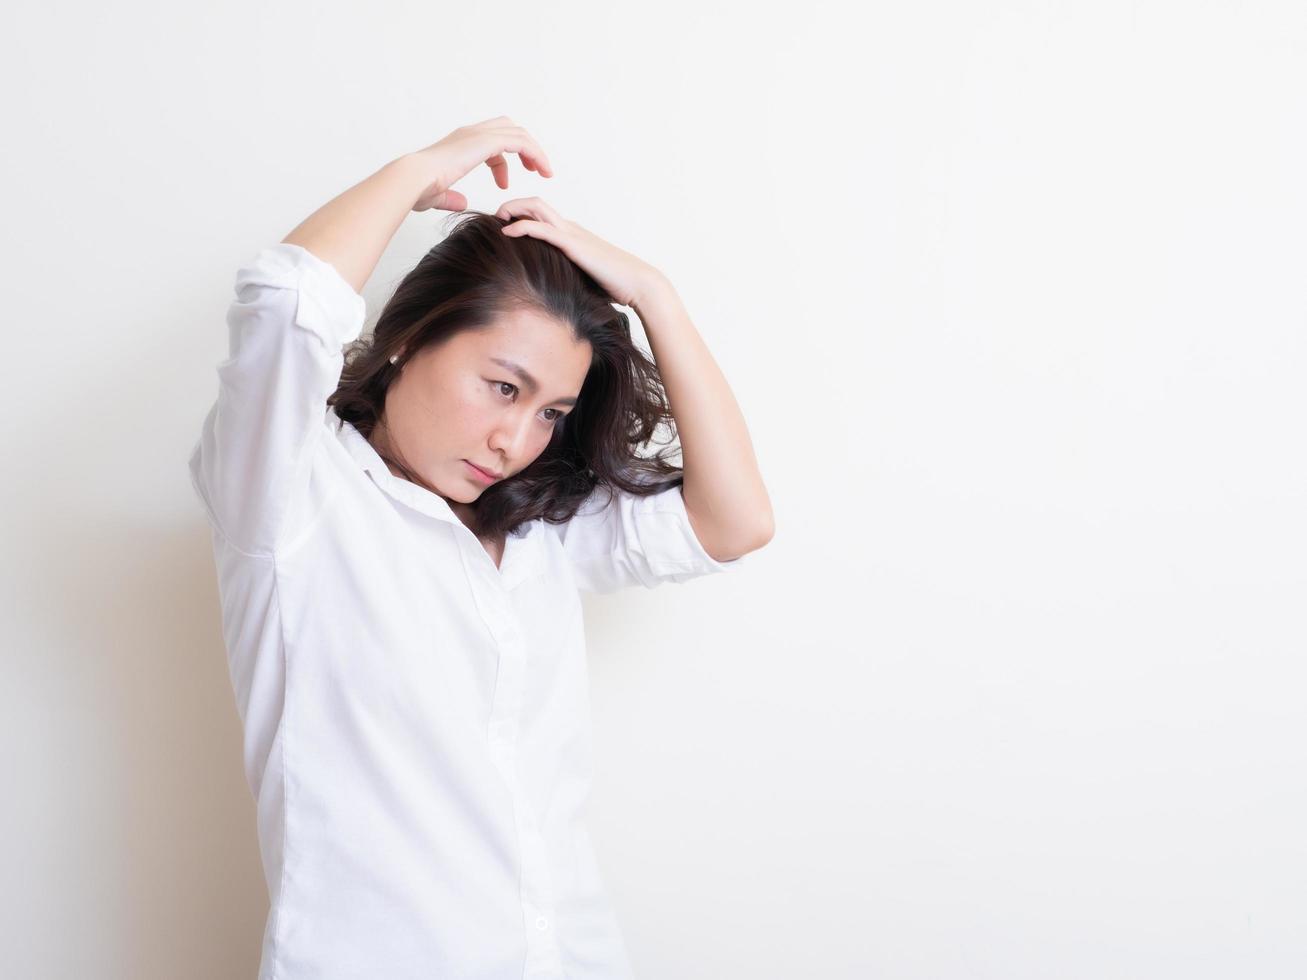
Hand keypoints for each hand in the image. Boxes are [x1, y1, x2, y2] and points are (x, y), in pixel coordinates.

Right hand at [408, 116, 553, 212]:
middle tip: (534, 170)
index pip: (489, 141)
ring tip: (544, 173)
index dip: (501, 162)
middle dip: (523, 148)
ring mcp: (477, 134)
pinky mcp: (486, 141)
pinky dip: (535, 154)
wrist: (413, 180)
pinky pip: (520, 142)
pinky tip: (541, 171)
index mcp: (459, 143)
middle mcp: (470, 133)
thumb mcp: (439, 195)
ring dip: (534, 152)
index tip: (505, 183)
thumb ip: (451, 197)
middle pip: (507, 128)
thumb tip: (462, 202)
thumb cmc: (419, 189)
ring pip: (518, 132)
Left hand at [496, 197, 663, 308]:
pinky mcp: (573, 245)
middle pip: (535, 203)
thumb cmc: (616, 285)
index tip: (504, 225)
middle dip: (512, 205)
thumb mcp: (584, 278)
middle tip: (496, 217)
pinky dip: (520, 227)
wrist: (637, 283)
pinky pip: (541, 229)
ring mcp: (572, 234)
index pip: (542, 214)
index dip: (521, 213)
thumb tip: (554, 293)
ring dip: (512, 208)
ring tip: (496, 219)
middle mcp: (571, 228)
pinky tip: (506, 233)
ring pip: (536, 208)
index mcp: (573, 234)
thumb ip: (569, 277)